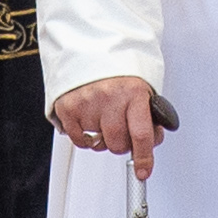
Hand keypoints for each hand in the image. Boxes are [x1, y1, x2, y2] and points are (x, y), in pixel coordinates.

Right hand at [55, 75, 170, 179]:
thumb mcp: (142, 89)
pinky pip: (78, 140)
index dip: (144, 158)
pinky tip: (89, 122)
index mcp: (134, 92)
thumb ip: (148, 117)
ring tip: (104, 117)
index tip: (143, 171)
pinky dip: (85, 138)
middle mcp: (110, 97)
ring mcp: (87, 102)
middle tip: (121, 129)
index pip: (141, 134)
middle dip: (121, 143)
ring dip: (103, 138)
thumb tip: (149, 145)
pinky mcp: (67, 107)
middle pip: (118, 143)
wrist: (91, 46)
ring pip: (99, 144)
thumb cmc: (119, 72)